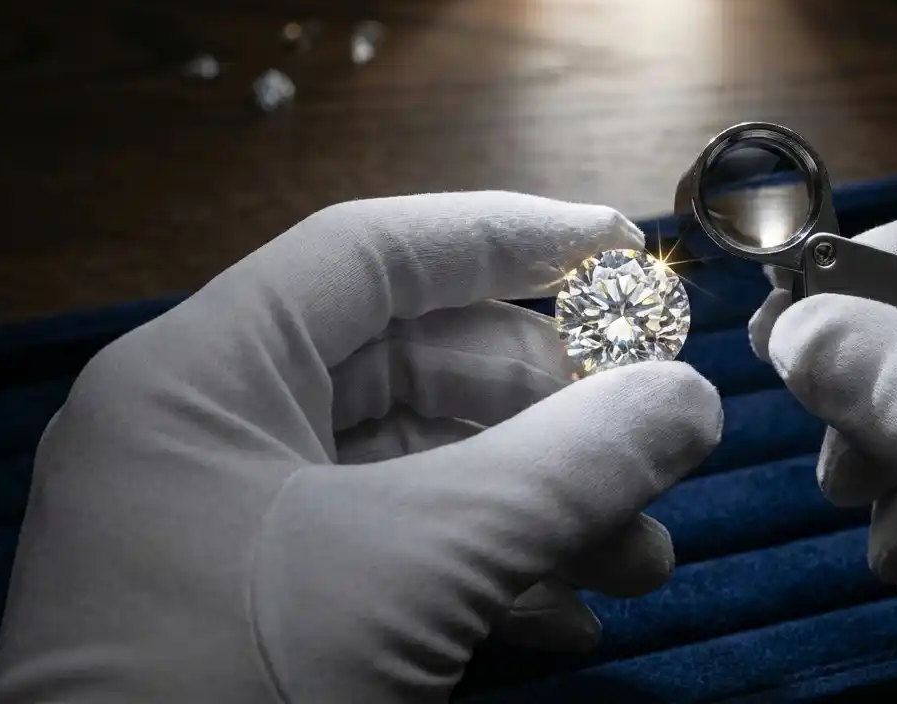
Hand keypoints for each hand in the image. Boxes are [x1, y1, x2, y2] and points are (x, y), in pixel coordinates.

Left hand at [0, 192, 721, 702]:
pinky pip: (393, 560)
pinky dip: (487, 579)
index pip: (372, 255)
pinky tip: (570, 622)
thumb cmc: (238, 686)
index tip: (621, 248)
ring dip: (539, 510)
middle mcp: (211, 436)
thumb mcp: (419, 566)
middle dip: (548, 415)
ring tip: (642, 563)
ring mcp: (232, 534)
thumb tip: (692, 401)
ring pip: (417, 476)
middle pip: (412, 370)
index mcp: (204, 376)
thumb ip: (566, 469)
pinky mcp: (259, 618)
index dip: (506, 238)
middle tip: (652, 445)